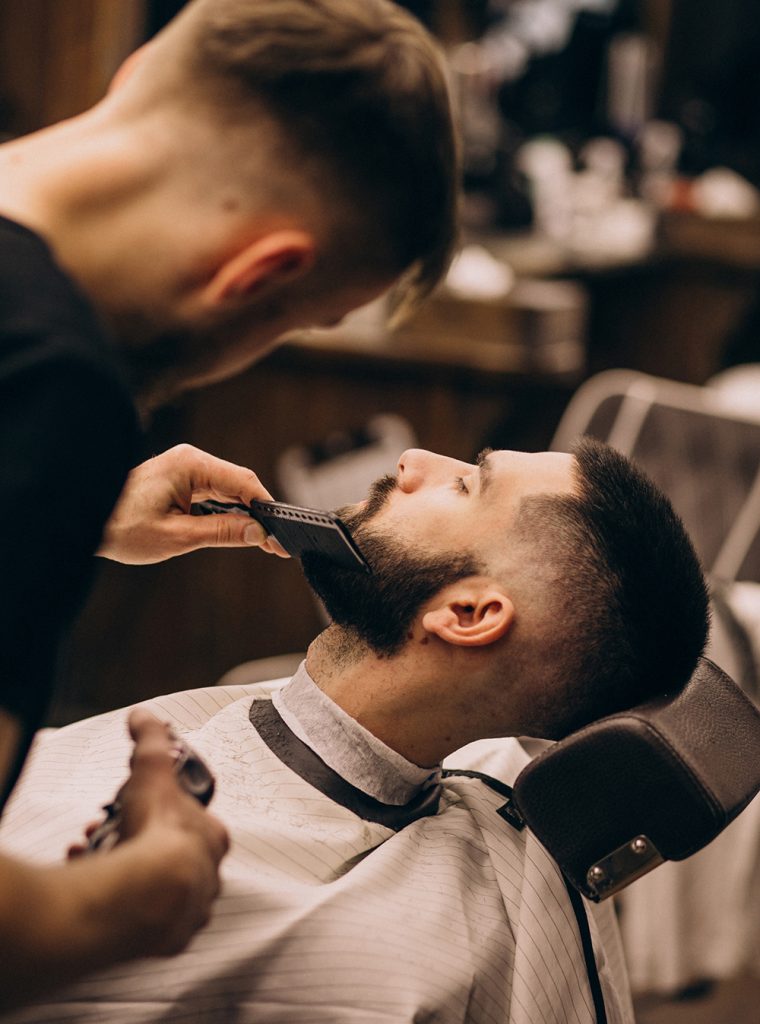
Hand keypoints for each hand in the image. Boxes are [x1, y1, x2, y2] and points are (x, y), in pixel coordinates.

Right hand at [78, 709, 228, 956]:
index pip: (196, 822)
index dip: (164, 814)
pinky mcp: (170, 938)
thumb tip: (144, 715)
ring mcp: (191, 910)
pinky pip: (148, 922)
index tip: (138, 812)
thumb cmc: (156, 833)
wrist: (146, 894)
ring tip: (97, 860)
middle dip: (141, 844)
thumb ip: (150, 740)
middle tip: (110, 836)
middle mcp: (210, 876)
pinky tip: (102, 892)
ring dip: (131, 875)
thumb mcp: (152, 771)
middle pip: (175, 857)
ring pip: (160, 890)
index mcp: (213, 838)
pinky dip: (126, 906)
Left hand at [98, 444, 288, 563]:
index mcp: (190, 464)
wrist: (82, 521)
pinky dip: (228, 513)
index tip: (281, 534)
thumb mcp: (176, 537)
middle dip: (259, 515)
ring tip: (264, 543)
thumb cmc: (121, 527)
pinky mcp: (180, 481)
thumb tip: (257, 534)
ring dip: (245, 516)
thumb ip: (221, 533)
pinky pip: (214, 495)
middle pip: (240, 485)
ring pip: (229, 491)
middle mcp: (190, 460)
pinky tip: (240, 531)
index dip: (267, 509)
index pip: (244, 482)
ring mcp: (185, 469)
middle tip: (277, 546)